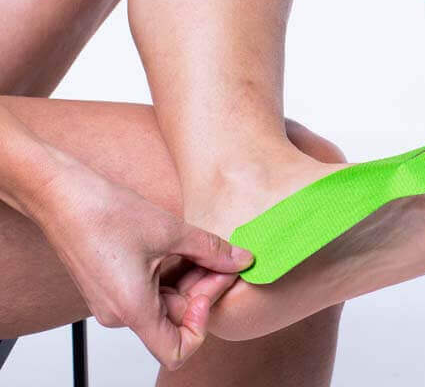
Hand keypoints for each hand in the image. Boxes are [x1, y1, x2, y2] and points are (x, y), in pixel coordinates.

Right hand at [33, 156, 252, 369]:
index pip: (176, 351)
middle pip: (175, 320)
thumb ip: (211, 251)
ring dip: (189, 279)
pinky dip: (171, 274)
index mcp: (133, 310)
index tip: (209, 288)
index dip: (202, 325)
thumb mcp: (171, 231)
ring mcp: (114, 301)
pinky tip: (183, 249)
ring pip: (165, 303)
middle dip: (203, 289)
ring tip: (202, 248)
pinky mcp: (113, 287)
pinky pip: (150, 291)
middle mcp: (120, 314)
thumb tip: (242, 261)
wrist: (60, 194)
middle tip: (221, 258)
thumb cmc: (104, 213)